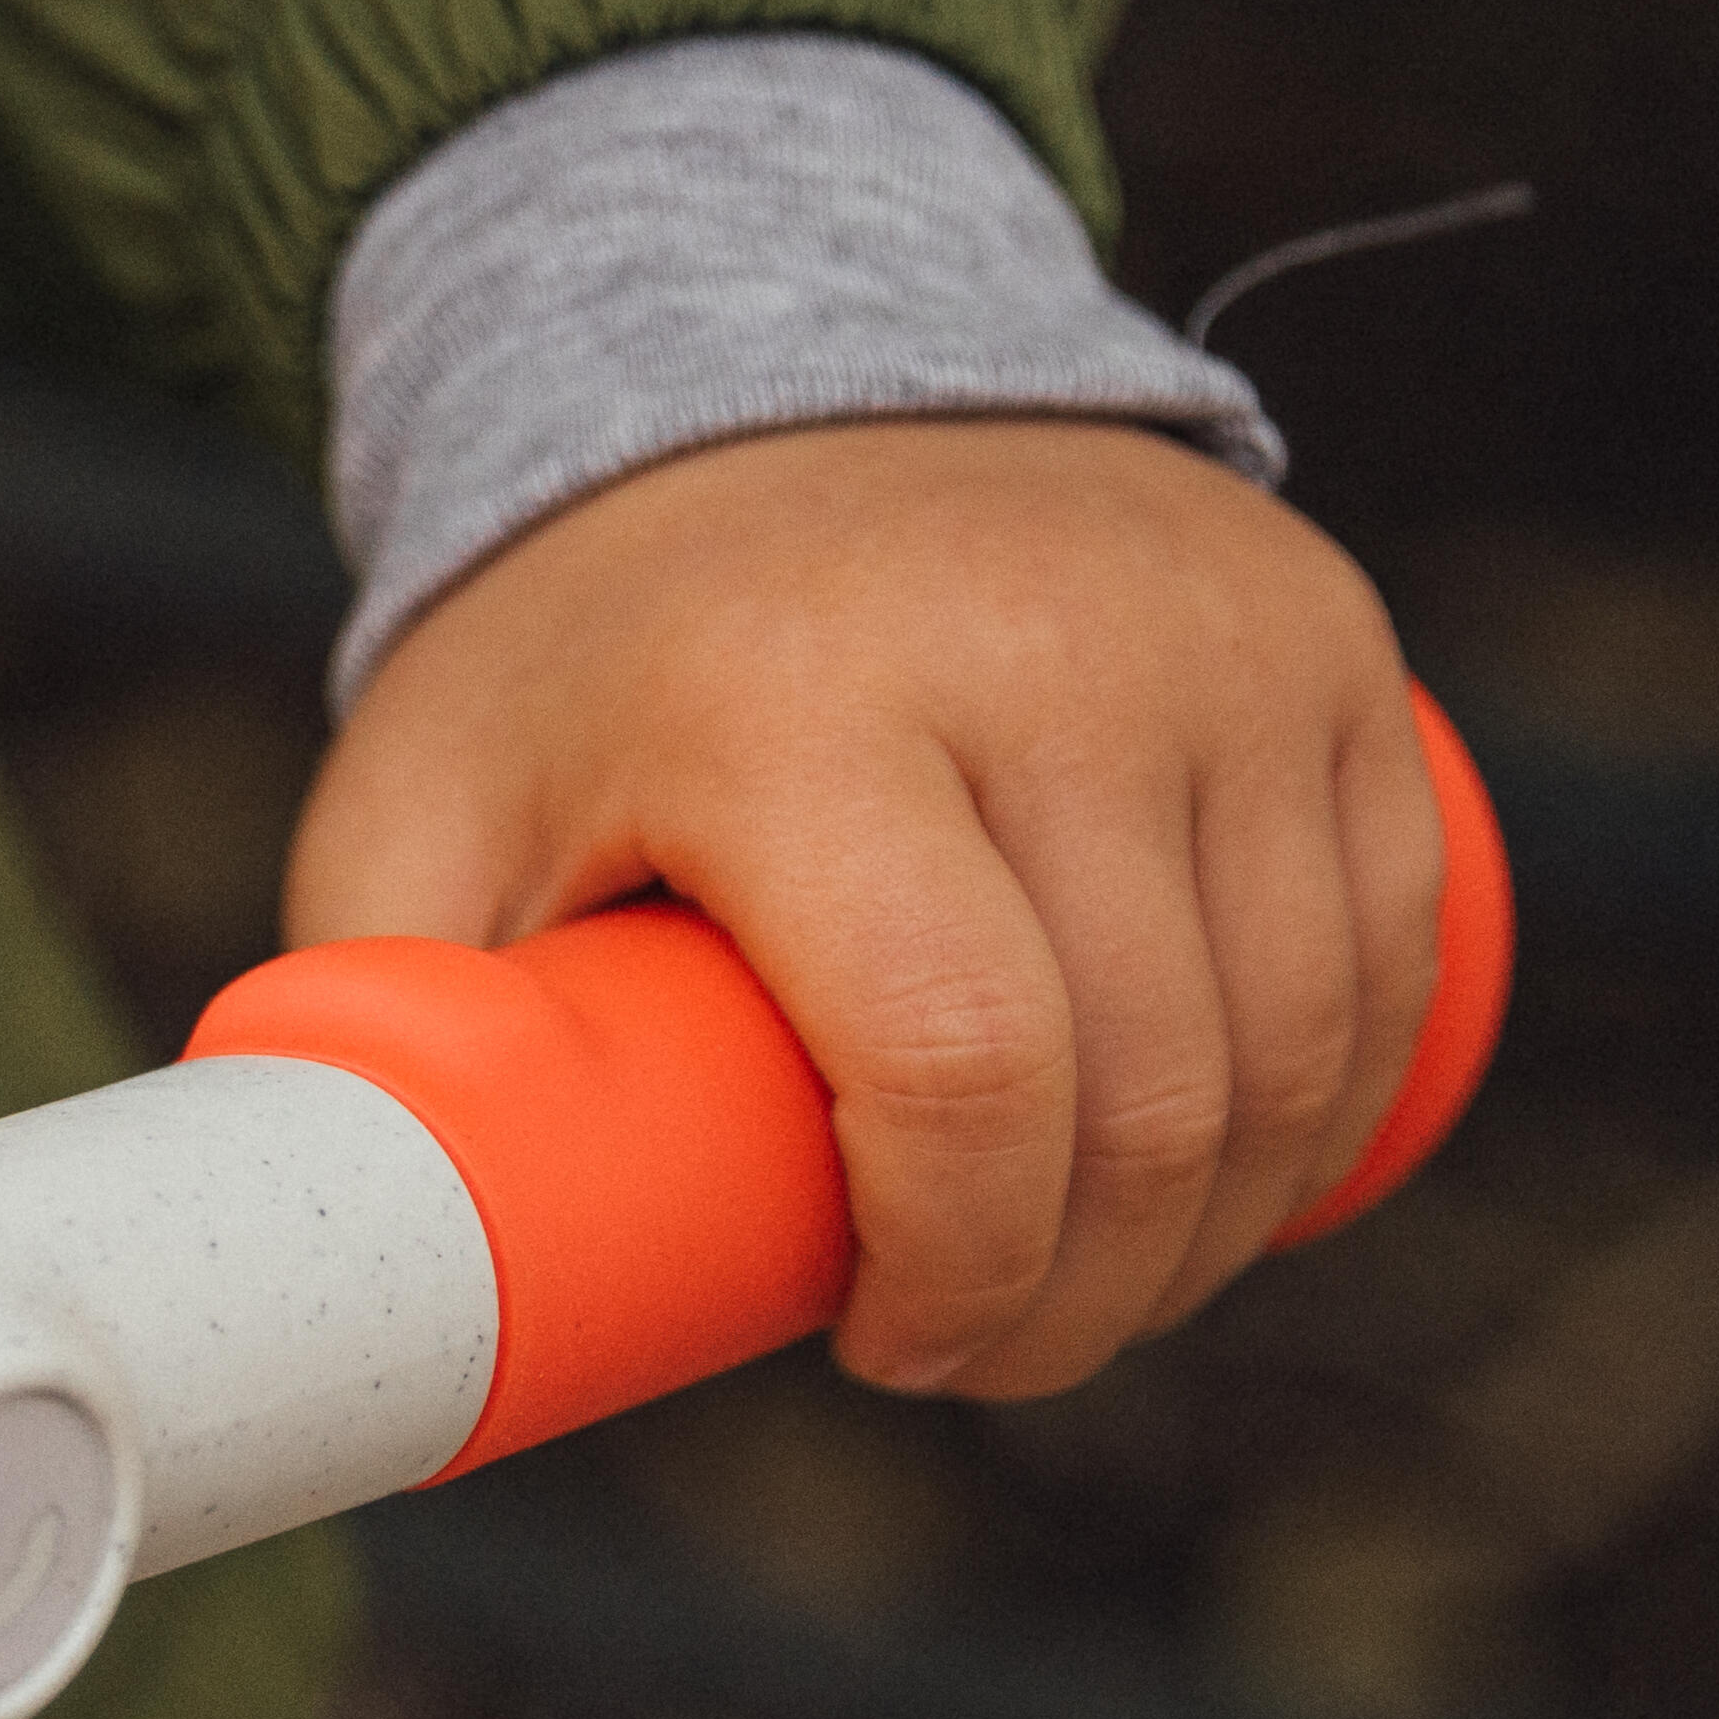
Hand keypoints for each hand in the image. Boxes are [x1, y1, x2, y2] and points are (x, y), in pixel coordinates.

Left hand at [282, 418, 1441, 1402]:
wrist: (763, 364)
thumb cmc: (574, 662)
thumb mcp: (421, 816)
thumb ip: (380, 1032)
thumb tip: (332, 1292)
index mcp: (799, 708)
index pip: (961, 1067)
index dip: (957, 1270)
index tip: (884, 1344)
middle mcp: (1046, 649)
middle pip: (1146, 1090)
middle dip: (1080, 1300)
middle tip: (979, 1355)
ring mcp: (1217, 636)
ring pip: (1289, 1047)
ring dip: (1213, 1233)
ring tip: (1090, 1290)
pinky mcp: (1327, 642)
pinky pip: (1386, 948)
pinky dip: (1330, 1108)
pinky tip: (1229, 1186)